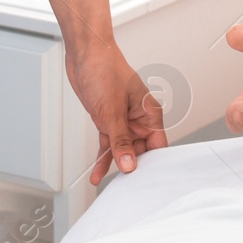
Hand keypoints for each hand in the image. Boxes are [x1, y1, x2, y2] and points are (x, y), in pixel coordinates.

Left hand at [67, 44, 166, 184]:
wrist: (85, 55)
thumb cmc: (105, 70)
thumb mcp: (112, 111)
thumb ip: (120, 141)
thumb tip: (128, 164)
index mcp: (150, 113)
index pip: (158, 146)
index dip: (154, 164)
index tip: (146, 182)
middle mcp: (138, 119)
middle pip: (141, 151)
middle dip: (133, 168)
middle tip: (126, 188)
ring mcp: (122, 120)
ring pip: (122, 150)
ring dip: (114, 165)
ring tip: (109, 185)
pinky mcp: (107, 121)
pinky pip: (108, 144)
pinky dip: (103, 157)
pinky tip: (98, 172)